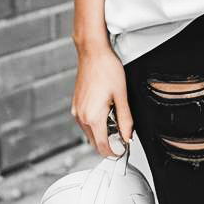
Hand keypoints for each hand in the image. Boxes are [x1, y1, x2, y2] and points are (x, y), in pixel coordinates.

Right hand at [71, 40, 133, 157]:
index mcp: (93, 117)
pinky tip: (106, 111)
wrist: (92, 52)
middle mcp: (81, 117)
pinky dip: (95, 123)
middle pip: (95, 142)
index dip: (114, 152)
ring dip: (102, 132)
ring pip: (90, 133)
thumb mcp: (121, 95)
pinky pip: (85, 122)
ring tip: (116, 119)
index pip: (103, 147)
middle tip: (123, 135)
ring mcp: (76, 111)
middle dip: (109, 142)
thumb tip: (128, 136)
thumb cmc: (106, 68)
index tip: (123, 150)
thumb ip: (125, 119)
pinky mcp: (75, 105)